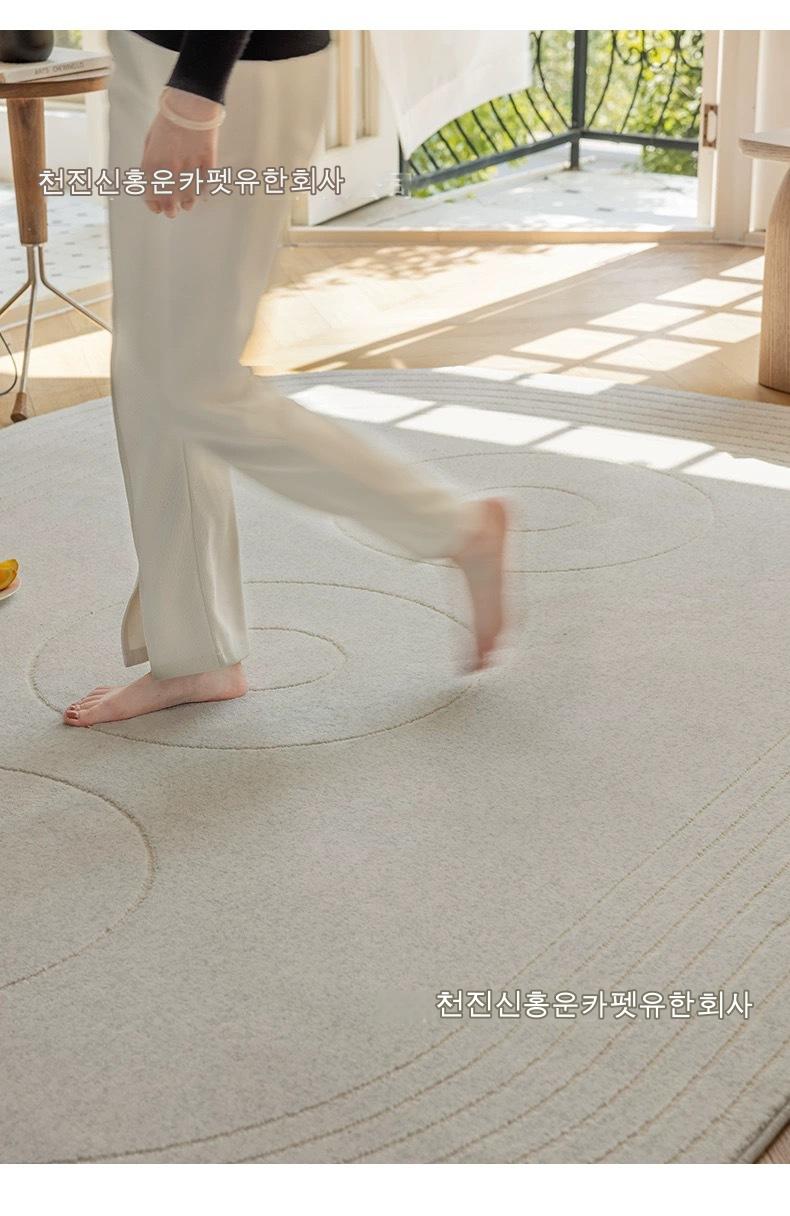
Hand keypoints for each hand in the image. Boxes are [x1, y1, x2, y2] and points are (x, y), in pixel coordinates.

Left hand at [140, 87, 222, 217]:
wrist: (190, 103)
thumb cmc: (168, 120)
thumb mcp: (150, 139)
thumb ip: (149, 162)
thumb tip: (152, 182)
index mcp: (152, 164)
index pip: (150, 194)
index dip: (154, 205)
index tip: (157, 208)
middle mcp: (169, 170)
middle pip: (170, 202)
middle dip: (170, 210)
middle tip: (172, 211)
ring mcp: (189, 169)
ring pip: (188, 198)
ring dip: (187, 203)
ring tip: (187, 204)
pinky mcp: (207, 166)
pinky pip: (204, 187)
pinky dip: (202, 193)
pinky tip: (200, 194)